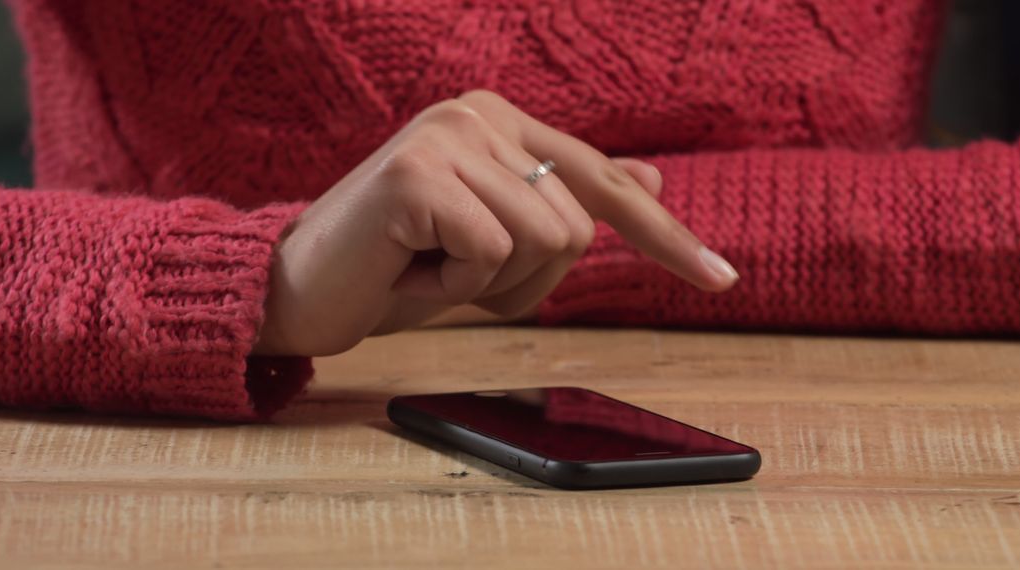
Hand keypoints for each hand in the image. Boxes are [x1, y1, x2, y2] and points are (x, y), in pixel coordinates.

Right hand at [252, 90, 738, 355]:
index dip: (666, 236)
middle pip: (579, 223)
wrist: (297, 290)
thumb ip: (563, 205)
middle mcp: (477, 114)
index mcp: (498, 124)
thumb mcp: (495, 243)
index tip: (722, 278)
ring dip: (492, 285)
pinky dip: (457, 289)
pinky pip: (495, 252)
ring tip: (430, 269)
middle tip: (455, 274)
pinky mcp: (419, 174)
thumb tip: (651, 180)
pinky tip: (410, 269)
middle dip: (528, 278)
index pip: (604, 181)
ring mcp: (447, 137)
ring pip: (547, 239)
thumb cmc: (397, 269)